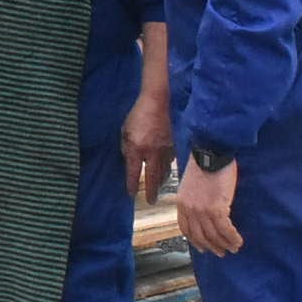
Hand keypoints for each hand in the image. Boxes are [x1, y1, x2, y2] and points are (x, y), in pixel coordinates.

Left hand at [123, 87, 172, 205]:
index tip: (131, 194)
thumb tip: (129, 158)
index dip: (132, 185)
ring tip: (159, 188)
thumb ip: (126, 146)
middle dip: (152, 191)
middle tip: (152, 201)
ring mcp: (166, 149)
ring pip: (165, 170)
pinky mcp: (175, 144)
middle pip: (153, 177)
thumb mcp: (125, 129)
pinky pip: (172, 160)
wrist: (161, 100)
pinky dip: (169, 167)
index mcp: (137, 148)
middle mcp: (152, 152)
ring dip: (162, 181)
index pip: (134, 172)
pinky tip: (168, 170)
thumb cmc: (139, 113)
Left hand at [175, 158, 240, 255]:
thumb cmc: (206, 162)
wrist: (212, 151)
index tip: (204, 247)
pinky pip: (225, 229)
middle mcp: (189, 209)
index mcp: (182, 202)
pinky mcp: (216, 208)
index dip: (196, 241)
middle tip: (221, 252)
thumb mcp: (191, 182)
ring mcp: (202, 210)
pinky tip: (238, 241)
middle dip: (212, 246)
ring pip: (214, 235)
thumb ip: (194, 197)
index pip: (186, 229)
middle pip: (200, 236)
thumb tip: (204, 210)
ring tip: (233, 248)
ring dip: (225, 244)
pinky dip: (232, 237)